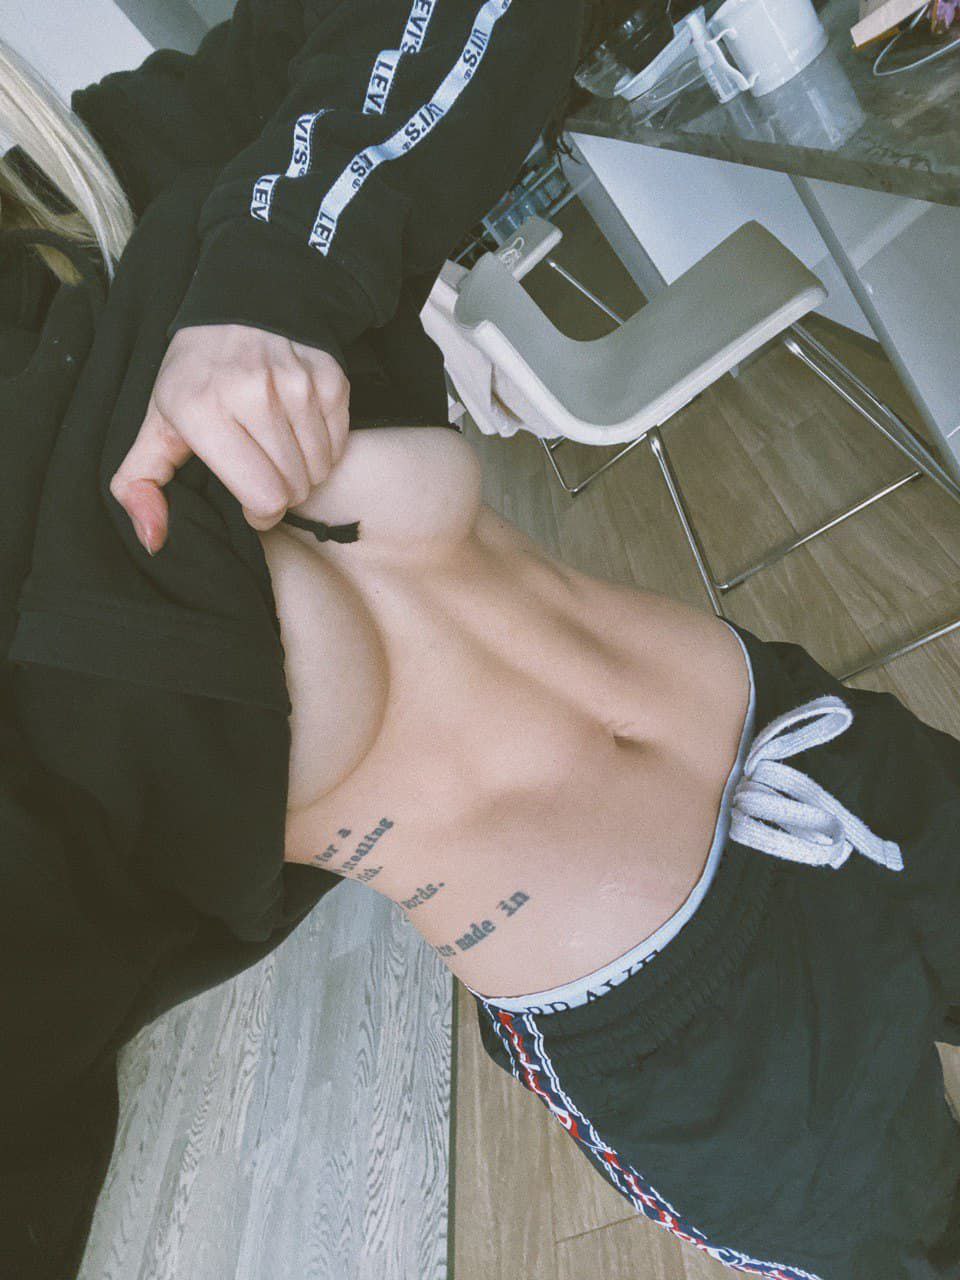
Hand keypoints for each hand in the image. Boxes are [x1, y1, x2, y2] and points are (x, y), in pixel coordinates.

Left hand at [109, 324, 350, 553]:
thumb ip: (139, 484)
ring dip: (304, 472)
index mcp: (202, 411)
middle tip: (263, 471)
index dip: (259, 512)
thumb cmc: (197, 375)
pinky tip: (299, 429)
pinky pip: (339, 445)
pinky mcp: (331, 379)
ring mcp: (297, 384)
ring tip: (280, 447)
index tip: (248, 497)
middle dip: (281, 493)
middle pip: (294, 489)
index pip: (264, 498)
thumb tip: (152, 541)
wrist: (245, 301)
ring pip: (320, 471)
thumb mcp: (156, 423)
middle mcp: (253, 393)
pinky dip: (322, 449)